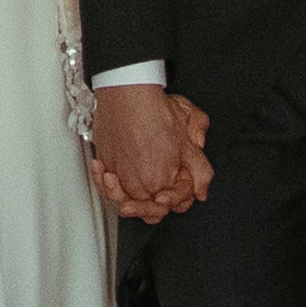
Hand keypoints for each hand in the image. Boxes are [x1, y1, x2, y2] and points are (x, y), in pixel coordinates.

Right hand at [88, 85, 213, 222]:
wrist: (127, 94)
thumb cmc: (155, 111)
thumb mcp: (190, 139)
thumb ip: (201, 170)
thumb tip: (202, 189)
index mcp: (163, 181)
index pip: (175, 204)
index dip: (181, 193)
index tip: (180, 181)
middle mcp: (139, 184)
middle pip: (150, 212)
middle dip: (156, 205)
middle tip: (160, 194)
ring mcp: (119, 177)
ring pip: (124, 202)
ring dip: (131, 197)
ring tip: (138, 185)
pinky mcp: (104, 164)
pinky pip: (104, 185)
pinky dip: (106, 182)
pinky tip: (109, 174)